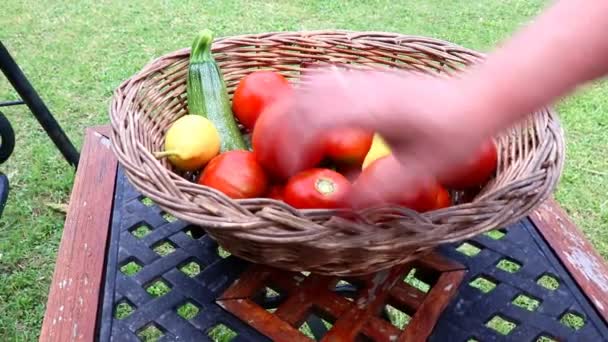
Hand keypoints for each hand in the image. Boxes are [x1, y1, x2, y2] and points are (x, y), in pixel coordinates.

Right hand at [265, 67, 495, 207]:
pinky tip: (312, 120)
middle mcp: (363, 87)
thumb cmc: (454, 136)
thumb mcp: (420, 172)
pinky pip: (325, 80)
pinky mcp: (368, 77)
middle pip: (302, 98)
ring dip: (292, 112)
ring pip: (310, 84)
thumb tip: (339, 208)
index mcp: (373, 110)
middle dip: (281, 130)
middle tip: (279, 161)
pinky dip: (307, 99)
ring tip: (289, 142)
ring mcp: (365, 78)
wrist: (478, 99)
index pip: (314, 120)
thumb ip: (379, 191)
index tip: (287, 172)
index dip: (292, 146)